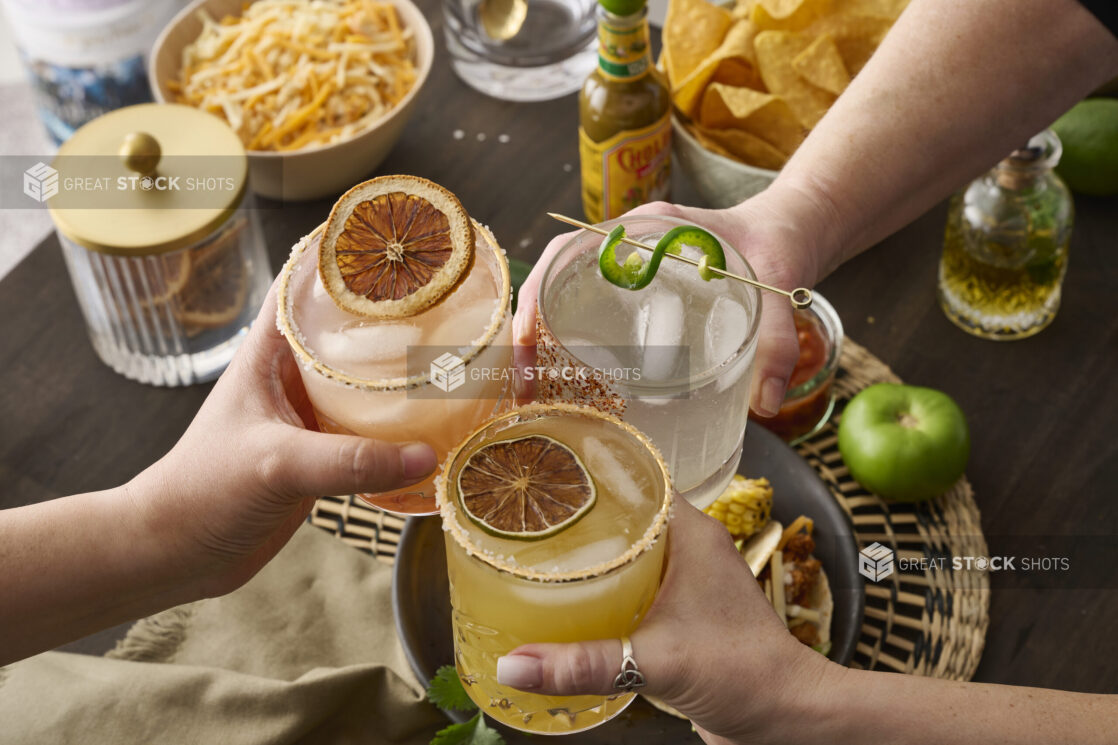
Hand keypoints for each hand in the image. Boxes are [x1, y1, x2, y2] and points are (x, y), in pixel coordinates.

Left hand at [127, 284, 437, 597]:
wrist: (179, 552)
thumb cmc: (202, 492)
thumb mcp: (275, 464)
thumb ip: (347, 462)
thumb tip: (423, 455)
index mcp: (270, 351)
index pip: (306, 281)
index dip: (347, 253)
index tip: (395, 237)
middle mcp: (294, 374)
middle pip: (350, 327)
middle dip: (395, 312)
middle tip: (451, 299)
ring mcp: (312, 414)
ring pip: (367, 378)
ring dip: (404, 370)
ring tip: (458, 356)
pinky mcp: (325, 453)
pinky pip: (373, 428)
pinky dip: (404, 425)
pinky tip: (439, 426)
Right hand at [493, 501, 834, 743]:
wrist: (788, 719)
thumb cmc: (747, 673)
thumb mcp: (654, 662)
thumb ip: (581, 663)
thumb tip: (511, 666)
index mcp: (691, 533)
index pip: (635, 480)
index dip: (589, 475)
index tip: (544, 477)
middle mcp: (689, 549)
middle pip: (623, 516)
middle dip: (577, 520)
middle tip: (526, 523)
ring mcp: (688, 582)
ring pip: (627, 555)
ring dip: (590, 558)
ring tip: (537, 560)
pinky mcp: (683, 616)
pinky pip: (634, 590)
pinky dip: (604, 593)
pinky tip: (571, 607)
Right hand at [512, 195, 822, 415]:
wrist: (790, 233)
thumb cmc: (778, 246)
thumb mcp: (780, 287)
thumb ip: (778, 340)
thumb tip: (765, 403)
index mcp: (648, 229)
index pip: (571, 250)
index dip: (540, 290)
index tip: (527, 335)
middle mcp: (627, 247)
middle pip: (555, 280)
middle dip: (528, 330)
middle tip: (524, 386)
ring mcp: (627, 271)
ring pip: (565, 300)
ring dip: (542, 343)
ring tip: (534, 396)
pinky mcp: (637, 296)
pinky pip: (590, 316)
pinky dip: (570, 349)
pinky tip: (569, 389)